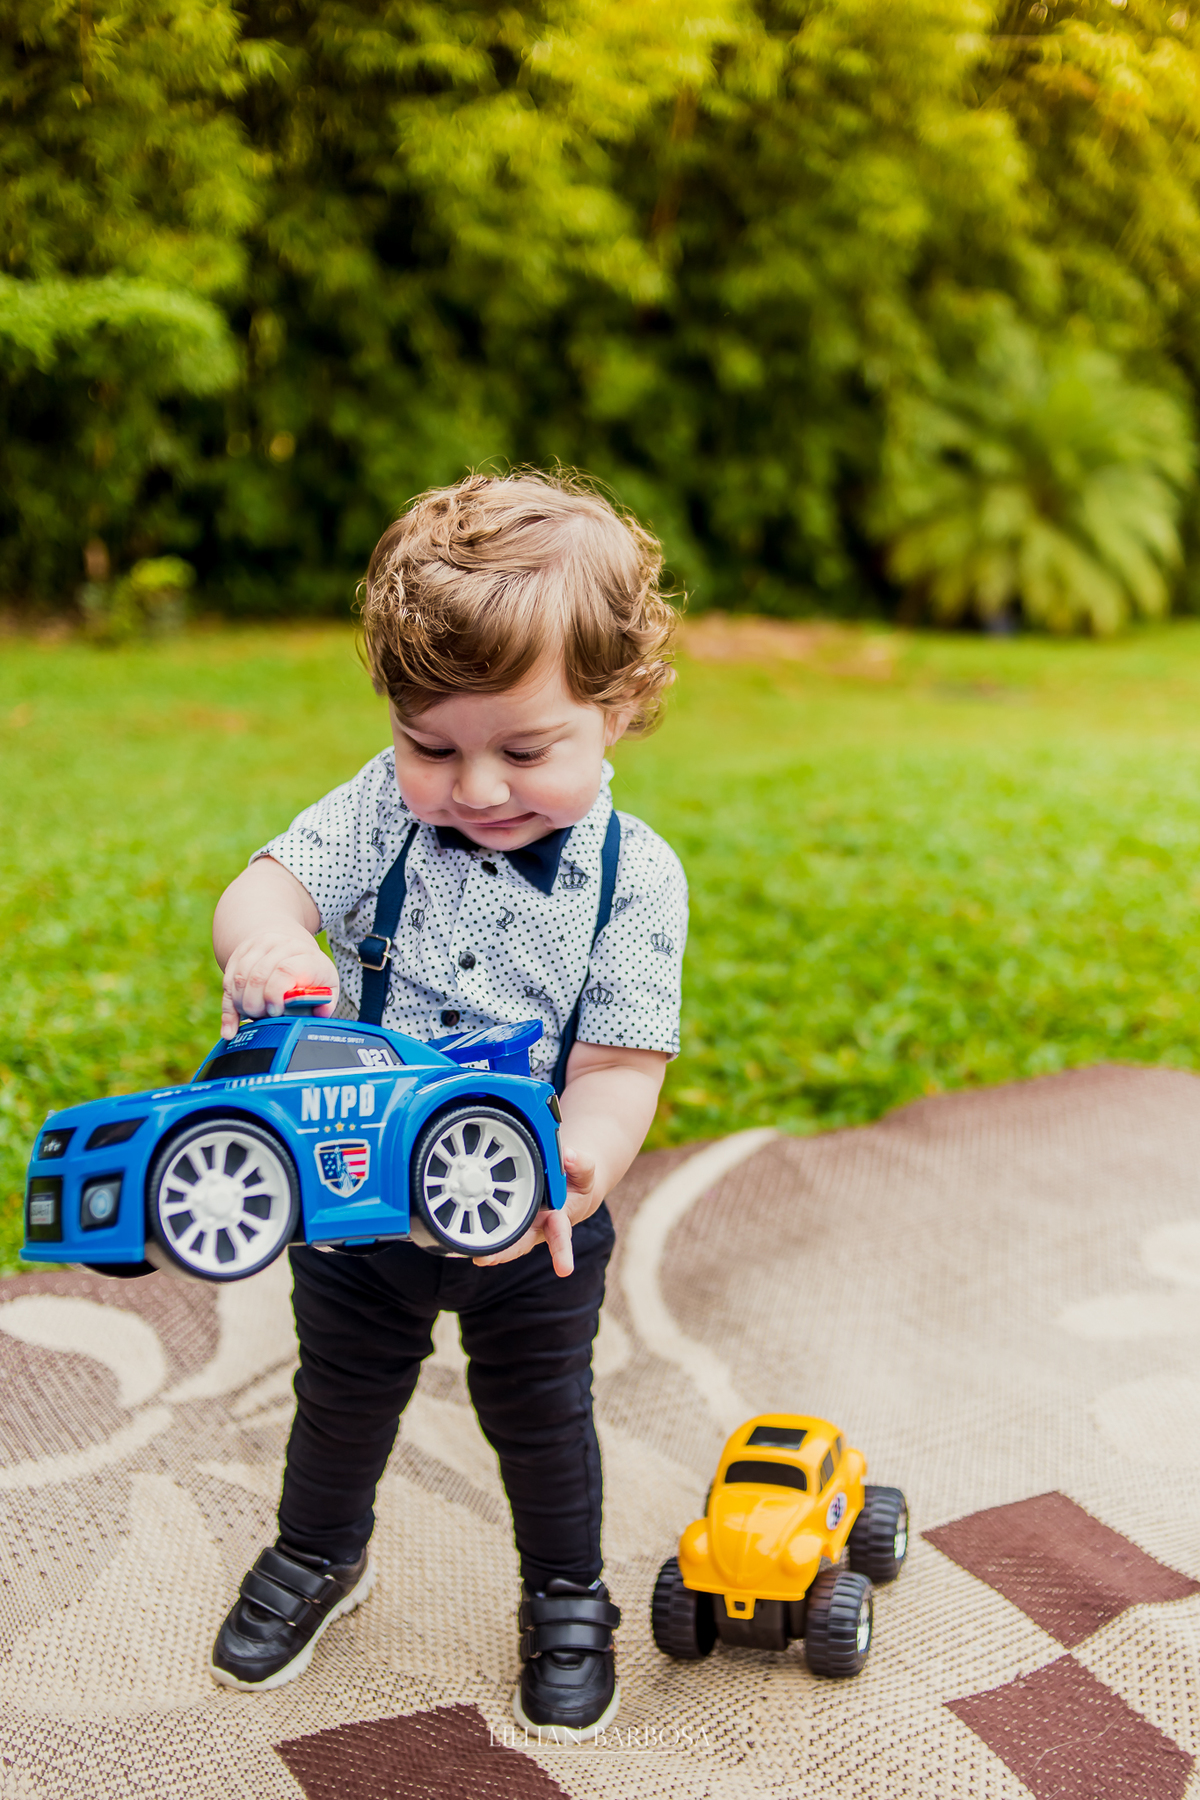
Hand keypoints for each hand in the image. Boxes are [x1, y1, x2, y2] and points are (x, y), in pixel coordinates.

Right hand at [220, 929, 338, 1037]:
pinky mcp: (241, 951)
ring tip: (252, 1016)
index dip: (275, 994)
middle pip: (257, 977)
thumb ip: (324, 1004)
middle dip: (256, 1005)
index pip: (285, 970)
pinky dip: (228, 1008)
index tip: (275, 1012)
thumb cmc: (311, 975)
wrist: (291, 946)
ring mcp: (259, 945)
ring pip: (239, 979)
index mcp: (308, 956)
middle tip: (263, 1018)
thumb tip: (320, 1012)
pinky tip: (230, 1028)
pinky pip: (228, 981)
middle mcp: (282, 945)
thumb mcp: (327, 988)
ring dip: (241, 1004)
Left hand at [473, 1145, 596, 1278]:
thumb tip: (568, 1156)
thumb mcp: (585, 1173)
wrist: (570, 1191)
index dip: (562, 1252)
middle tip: (486, 1259)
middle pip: (522, 1244)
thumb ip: (580, 1164)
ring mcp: (523, 1225)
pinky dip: (481, 1234)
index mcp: (560, 1218)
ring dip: (490, 1249)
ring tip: (471, 1254)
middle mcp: (538, 1227)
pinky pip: (496, 1229)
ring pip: (506, 1240)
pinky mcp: (511, 1220)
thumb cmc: (576, 1184)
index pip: (561, 1234)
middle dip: (505, 1253)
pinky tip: (463, 1240)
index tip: (564, 1269)